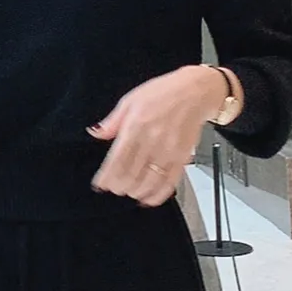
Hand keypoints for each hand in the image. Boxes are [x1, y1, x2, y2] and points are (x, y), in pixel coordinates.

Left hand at [91, 62, 231, 203]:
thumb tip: (96, 133)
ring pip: (146, 184)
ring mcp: (167, 152)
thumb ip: (112, 121)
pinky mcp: (181, 159)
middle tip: (114, 187)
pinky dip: (155, 196)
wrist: (194, 92)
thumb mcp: (131, 100)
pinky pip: (167, 185)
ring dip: (134, 192)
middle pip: (129, 176)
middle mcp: (151, 141)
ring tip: (129, 190)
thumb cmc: (164, 93)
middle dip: (118, 186)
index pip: (116, 160)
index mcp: (135, 126)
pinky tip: (147, 198)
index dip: (106, 177)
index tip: (101, 184)